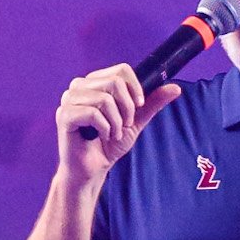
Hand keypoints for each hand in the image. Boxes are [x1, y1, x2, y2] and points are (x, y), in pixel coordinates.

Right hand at [56, 64, 180, 183]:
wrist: (93, 169)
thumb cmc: (109, 144)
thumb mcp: (136, 121)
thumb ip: (152, 103)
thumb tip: (175, 88)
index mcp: (94, 83)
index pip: (120, 70)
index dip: (135, 88)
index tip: (139, 106)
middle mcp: (79, 87)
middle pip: (114, 81)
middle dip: (127, 108)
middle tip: (125, 125)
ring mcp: (69, 100)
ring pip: (104, 98)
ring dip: (116, 121)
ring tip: (113, 133)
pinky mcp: (64, 115)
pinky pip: (93, 113)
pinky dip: (105, 128)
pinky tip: (102, 137)